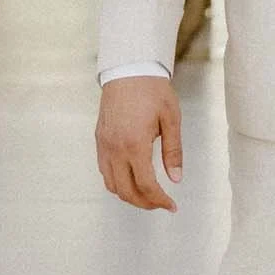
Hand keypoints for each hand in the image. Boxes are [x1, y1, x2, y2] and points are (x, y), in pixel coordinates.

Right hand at [95, 77, 182, 210]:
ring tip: (148, 194)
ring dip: (129, 195)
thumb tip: (175, 178)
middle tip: (161, 203)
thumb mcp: (171, 119)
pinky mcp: (99, 140)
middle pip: (126, 191)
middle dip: (145, 203)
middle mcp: (115, 149)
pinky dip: (117, 182)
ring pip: (112, 184)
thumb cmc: (152, 90)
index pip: (146, 185)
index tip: (172, 206)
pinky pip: (104, 170)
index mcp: (135, 144)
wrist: (128, 69)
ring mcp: (104, 145)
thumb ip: (173, 151)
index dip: (160, 200)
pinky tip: (132, 177)